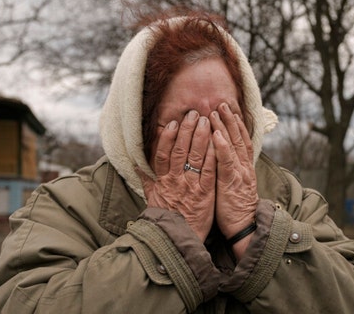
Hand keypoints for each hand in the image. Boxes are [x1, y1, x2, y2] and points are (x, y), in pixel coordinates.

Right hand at [139, 110, 216, 241]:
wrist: (178, 240)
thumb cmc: (167, 220)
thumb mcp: (152, 200)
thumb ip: (147, 182)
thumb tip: (137, 167)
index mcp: (162, 181)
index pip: (163, 154)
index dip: (168, 137)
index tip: (173, 123)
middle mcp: (175, 181)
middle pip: (180, 150)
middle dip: (187, 130)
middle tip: (194, 113)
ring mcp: (191, 186)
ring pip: (195, 157)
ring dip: (201, 137)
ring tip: (206, 120)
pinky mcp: (205, 193)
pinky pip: (209, 170)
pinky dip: (212, 155)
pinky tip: (217, 142)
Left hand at [210, 103, 258, 239]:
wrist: (244, 227)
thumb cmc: (234, 208)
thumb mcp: (232, 185)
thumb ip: (227, 170)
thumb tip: (218, 158)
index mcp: (243, 168)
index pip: (241, 141)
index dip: (235, 125)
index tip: (228, 110)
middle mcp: (243, 167)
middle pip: (238, 138)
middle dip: (229, 119)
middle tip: (220, 103)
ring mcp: (238, 173)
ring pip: (232, 145)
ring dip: (224, 127)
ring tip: (215, 112)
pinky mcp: (231, 182)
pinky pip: (226, 162)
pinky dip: (222, 147)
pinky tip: (216, 135)